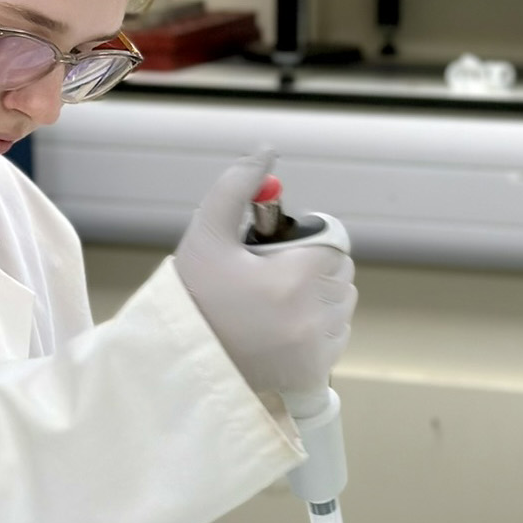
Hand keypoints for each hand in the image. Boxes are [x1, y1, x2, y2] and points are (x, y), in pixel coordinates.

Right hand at [174, 150, 356, 395]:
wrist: (181, 359)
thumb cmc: (193, 294)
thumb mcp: (207, 235)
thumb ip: (236, 187)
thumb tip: (266, 151)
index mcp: (294, 280)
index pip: (332, 246)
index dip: (306, 246)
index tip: (278, 256)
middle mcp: (312, 317)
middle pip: (340, 275)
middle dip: (313, 271)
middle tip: (272, 280)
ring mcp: (316, 348)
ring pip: (342, 305)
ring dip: (320, 299)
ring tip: (277, 305)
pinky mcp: (316, 371)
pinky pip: (338, 336)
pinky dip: (319, 330)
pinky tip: (283, 330)